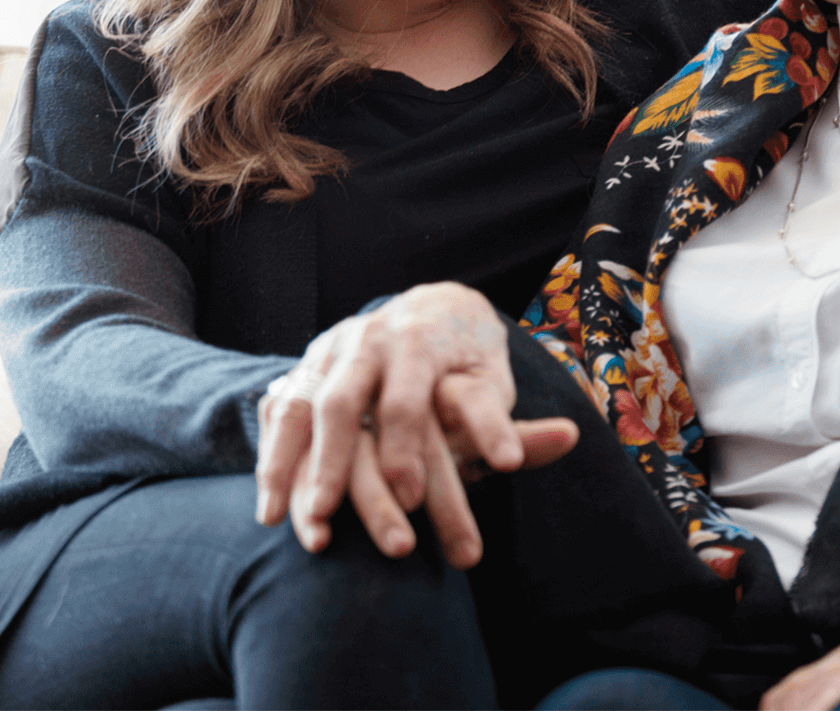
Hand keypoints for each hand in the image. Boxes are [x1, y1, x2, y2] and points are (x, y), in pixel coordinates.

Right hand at [254, 282, 577, 566]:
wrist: (428, 310)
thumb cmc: (466, 359)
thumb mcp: (492, 382)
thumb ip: (514, 418)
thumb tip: (569, 440)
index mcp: (418, 339)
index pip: (407, 396)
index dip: (406, 448)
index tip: (413, 499)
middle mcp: (365, 341)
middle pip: (341, 404)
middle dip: (337, 466)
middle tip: (334, 522)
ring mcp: (325, 354)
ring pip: (298, 410)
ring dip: (293, 471)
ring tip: (305, 530)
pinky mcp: (300, 371)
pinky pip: (274, 418)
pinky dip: (271, 463)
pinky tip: (272, 513)